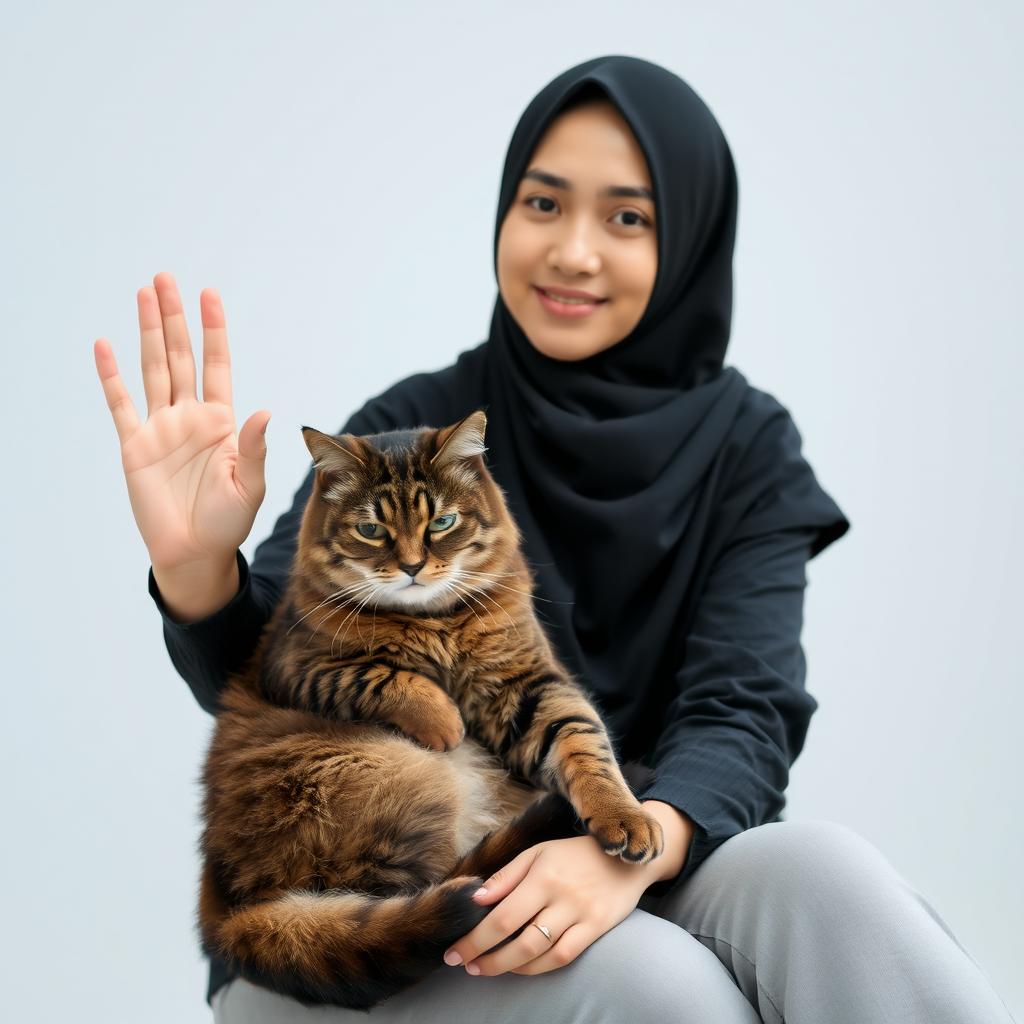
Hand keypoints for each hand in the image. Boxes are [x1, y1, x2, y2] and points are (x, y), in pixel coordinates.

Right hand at [94, 272, 270, 573]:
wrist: (195, 553)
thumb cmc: (229, 523)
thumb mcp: (250, 486)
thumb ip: (253, 448)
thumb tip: (263, 410)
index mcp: (222, 422)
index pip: (217, 365)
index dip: (213, 331)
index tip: (209, 295)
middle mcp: (190, 417)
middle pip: (180, 357)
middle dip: (174, 318)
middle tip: (166, 279)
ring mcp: (161, 429)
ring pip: (152, 370)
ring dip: (148, 333)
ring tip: (144, 295)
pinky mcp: (135, 446)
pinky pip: (121, 405)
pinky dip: (112, 376)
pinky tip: (105, 346)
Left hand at [440, 835, 656, 977]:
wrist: (625, 857)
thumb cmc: (573, 854)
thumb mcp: (538, 852)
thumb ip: (506, 876)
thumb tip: (475, 899)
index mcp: (543, 875)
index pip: (502, 916)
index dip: (475, 939)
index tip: (454, 952)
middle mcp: (562, 897)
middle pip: (519, 940)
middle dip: (487, 959)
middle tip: (466, 966)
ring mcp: (581, 915)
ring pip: (541, 954)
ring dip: (510, 967)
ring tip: (487, 968)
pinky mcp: (596, 929)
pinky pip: (564, 957)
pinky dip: (539, 967)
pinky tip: (520, 967)